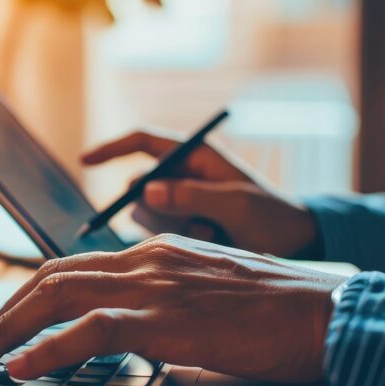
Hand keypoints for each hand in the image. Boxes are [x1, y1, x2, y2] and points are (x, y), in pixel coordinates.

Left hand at [0, 234, 343, 381]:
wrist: (325, 312)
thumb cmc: (277, 310)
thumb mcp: (209, 294)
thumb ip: (167, 304)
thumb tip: (135, 335)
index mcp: (156, 252)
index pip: (73, 265)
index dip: (30, 293)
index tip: (9, 319)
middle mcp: (147, 260)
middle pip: (52, 277)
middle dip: (6, 311)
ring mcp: (154, 286)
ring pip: (58, 296)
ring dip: (11, 329)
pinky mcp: (167, 319)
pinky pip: (89, 330)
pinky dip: (46, 348)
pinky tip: (23, 367)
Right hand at [82, 130, 319, 257]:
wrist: (299, 244)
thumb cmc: (274, 215)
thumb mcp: (236, 203)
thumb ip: (191, 195)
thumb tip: (146, 190)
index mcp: (196, 155)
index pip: (143, 141)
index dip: (112, 148)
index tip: (85, 161)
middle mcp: (184, 174)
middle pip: (140, 186)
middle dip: (158, 209)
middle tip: (194, 223)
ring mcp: (183, 201)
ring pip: (148, 214)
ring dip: (173, 228)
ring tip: (213, 232)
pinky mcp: (186, 225)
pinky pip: (161, 234)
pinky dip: (180, 240)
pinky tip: (212, 241)